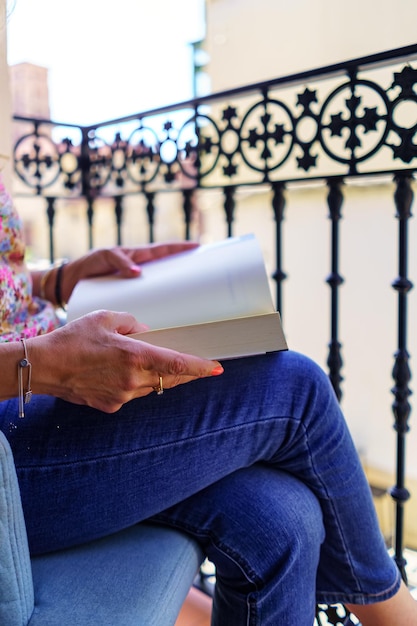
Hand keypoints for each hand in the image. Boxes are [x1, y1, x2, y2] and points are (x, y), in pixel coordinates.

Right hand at [28, 310, 222, 412]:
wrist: (43, 366)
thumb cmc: (73, 338)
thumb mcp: (105, 318)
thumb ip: (133, 323)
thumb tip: (148, 333)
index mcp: (134, 355)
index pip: (177, 364)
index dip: (200, 367)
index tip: (218, 368)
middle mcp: (132, 380)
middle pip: (170, 379)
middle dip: (185, 373)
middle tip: (197, 366)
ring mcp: (122, 396)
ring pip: (152, 388)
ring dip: (157, 377)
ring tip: (147, 363)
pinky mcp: (111, 406)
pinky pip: (133, 394)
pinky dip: (135, 384)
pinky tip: (120, 373)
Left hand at [61, 242, 198, 302]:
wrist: (68, 285)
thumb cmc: (86, 266)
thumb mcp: (103, 258)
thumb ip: (119, 261)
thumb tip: (137, 272)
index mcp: (136, 257)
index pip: (163, 251)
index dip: (180, 248)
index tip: (198, 247)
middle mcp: (139, 271)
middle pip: (167, 270)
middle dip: (185, 270)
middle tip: (204, 276)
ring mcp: (136, 286)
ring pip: (161, 288)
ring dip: (175, 293)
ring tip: (193, 300)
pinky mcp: (130, 300)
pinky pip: (149, 303)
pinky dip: (160, 309)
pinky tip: (169, 319)